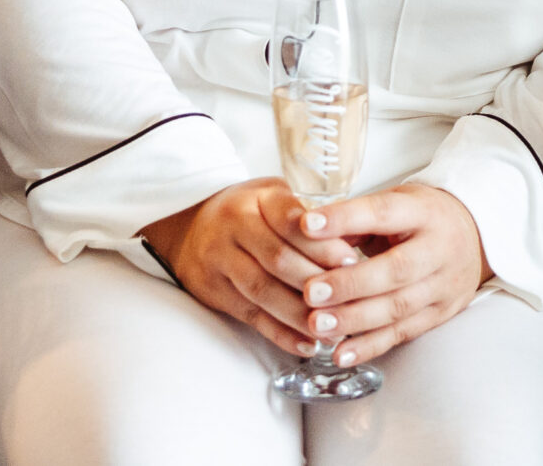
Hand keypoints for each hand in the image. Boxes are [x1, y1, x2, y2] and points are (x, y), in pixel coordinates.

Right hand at [139, 179, 360, 356]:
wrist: (189, 226)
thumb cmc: (248, 212)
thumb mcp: (273, 197)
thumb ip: (306, 217)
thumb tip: (352, 245)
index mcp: (256, 199)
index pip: (290, 219)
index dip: (322, 243)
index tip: (351, 261)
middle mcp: (233, 227)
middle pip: (278, 259)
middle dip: (317, 282)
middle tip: (350, 299)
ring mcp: (219, 260)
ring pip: (263, 291)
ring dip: (301, 315)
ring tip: (335, 331)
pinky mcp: (214, 291)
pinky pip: (251, 316)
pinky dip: (281, 334)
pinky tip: (307, 345)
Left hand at [299, 184, 489, 367]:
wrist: (475, 235)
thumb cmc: (421, 217)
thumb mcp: (397, 202)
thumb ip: (357, 219)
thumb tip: (307, 231)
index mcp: (424, 212)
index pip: (384, 213)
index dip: (346, 219)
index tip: (307, 224)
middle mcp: (439, 249)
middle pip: (397, 269)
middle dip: (350, 283)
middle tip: (310, 291)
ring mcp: (442, 286)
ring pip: (398, 307)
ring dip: (354, 319)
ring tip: (317, 324)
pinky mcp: (440, 314)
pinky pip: (402, 334)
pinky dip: (369, 346)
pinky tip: (340, 353)